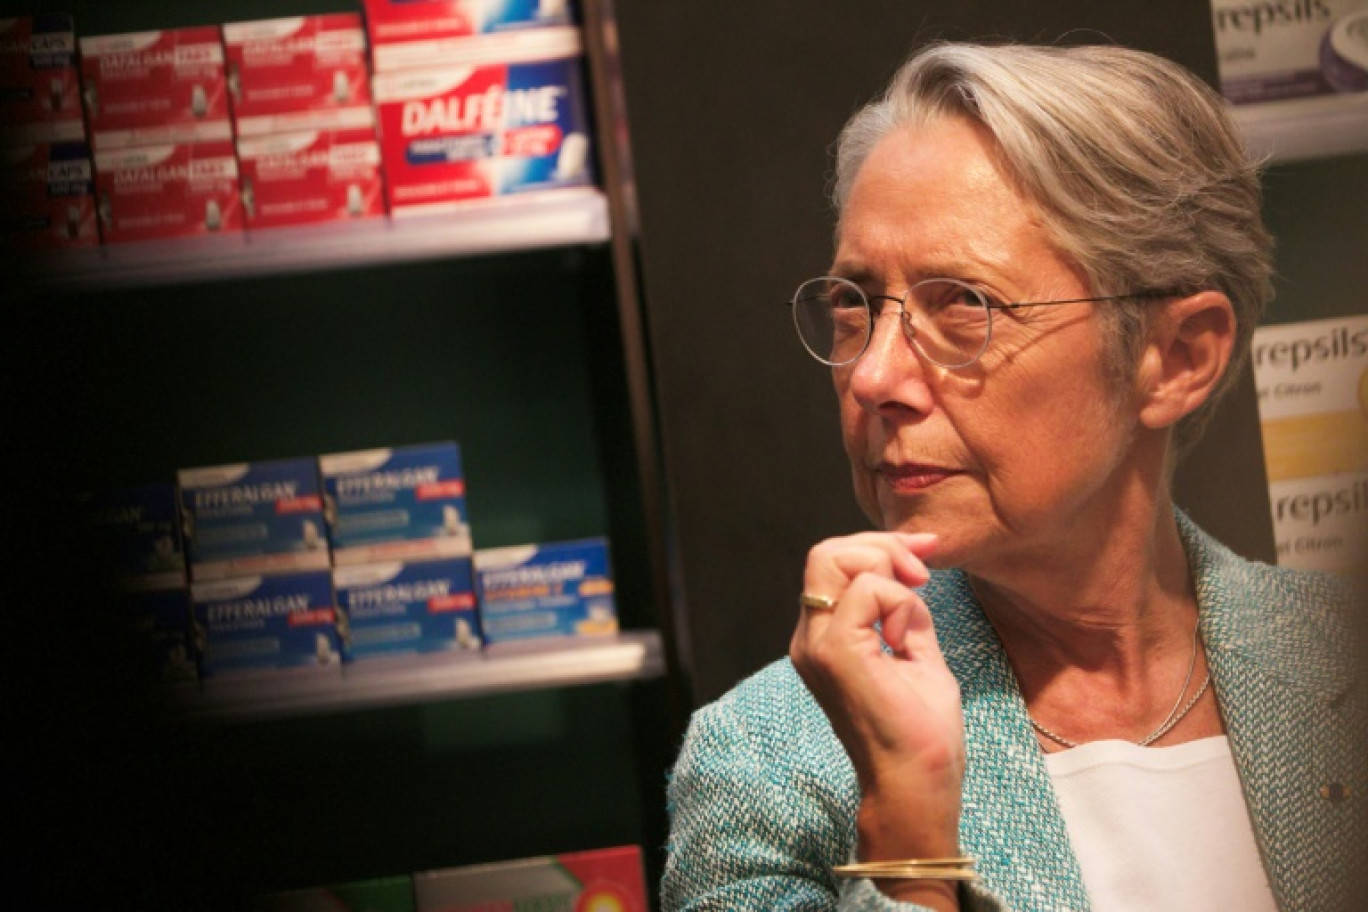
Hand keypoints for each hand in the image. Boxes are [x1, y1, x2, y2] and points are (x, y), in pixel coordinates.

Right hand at [789, 532, 964, 887]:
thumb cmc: (921, 732)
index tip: (926, 555)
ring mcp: (817, 644)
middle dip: (882, 546)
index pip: (833, 564)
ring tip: (915, 609)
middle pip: (826, 552)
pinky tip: (906, 637)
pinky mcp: (836, 652)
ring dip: (887, 567)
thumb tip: (911, 566)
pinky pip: (866, 590)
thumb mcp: (917, 653)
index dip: (881, 547)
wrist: (918, 782)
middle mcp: (811, 638)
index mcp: (824, 638)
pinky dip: (898, 599)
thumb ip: (906, 610)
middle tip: (923, 572)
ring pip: (834, 558)